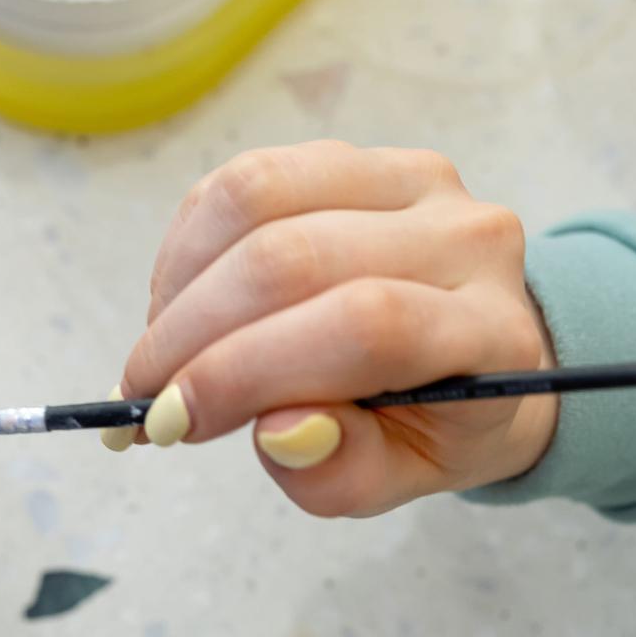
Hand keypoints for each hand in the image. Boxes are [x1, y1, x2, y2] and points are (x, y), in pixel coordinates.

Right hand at [114, 142, 556, 517]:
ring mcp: (415, 182)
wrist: (473, 353)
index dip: (249, 370)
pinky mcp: (361, 156)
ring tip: (160, 348)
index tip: (171, 422)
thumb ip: (342, 471)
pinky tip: (179, 302)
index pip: (365, 327)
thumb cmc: (430, 425)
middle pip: (297, 258)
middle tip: (144, 395)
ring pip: (259, 199)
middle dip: (193, 334)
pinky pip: (246, 179)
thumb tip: (280, 431)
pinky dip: (188, 245)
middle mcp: (467, 239)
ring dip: (181, 282)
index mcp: (492, 332)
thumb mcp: (394, 480)